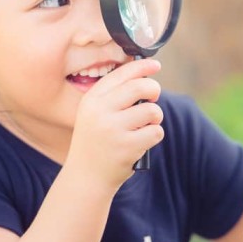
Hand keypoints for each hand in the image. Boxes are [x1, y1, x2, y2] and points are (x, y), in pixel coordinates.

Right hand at [64, 59, 163, 192]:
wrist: (86, 176)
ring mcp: (113, 129)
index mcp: (92, 100)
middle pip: (141, 87)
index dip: (142, 66)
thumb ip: (114, 95)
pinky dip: (154, 135)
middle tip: (153, 98)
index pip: (121, 74)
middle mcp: (100, 112)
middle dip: (154, 89)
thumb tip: (144, 74)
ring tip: (144, 126)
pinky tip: (142, 142)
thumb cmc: (97, 141)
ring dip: (154, 118)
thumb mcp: (94, 114)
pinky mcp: (127, 147)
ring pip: (152, 110)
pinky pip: (156, 132)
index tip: (155, 65)